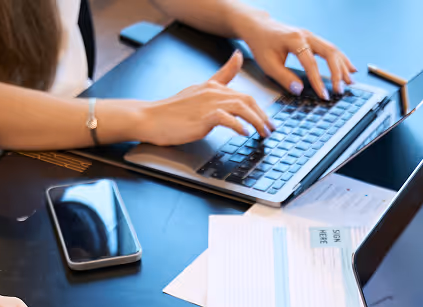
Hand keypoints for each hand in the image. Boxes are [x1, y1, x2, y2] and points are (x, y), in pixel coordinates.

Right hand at [138, 50, 272, 145]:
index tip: (269, 121)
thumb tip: (237, 56)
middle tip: (271, 131)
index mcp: (214, 87)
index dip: (260, 108)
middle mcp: (213, 92)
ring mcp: (208, 104)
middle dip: (263, 117)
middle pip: (247, 101)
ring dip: (256, 122)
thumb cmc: (173, 109)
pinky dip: (238, 126)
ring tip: (263, 134)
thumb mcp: (200, 89)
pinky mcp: (203, 117)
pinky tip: (245, 134)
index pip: (244, 94)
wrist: (152, 118)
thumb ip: (221, 75)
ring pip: (241, 108)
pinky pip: (226, 119)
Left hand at [236, 11, 356, 98]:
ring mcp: (311, 35)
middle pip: (329, 52)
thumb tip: (300, 90)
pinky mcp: (312, 39)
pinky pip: (331, 48)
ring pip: (333, 49)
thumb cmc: (262, 45)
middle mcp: (306, 35)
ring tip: (350, 82)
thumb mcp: (268, 64)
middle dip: (337, 73)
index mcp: (294, 40)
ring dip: (343, 66)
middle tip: (340, 90)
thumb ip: (284, 78)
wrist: (259, 27)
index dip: (318, 81)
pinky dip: (341, 59)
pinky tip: (350, 69)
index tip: (324, 95)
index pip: (311, 63)